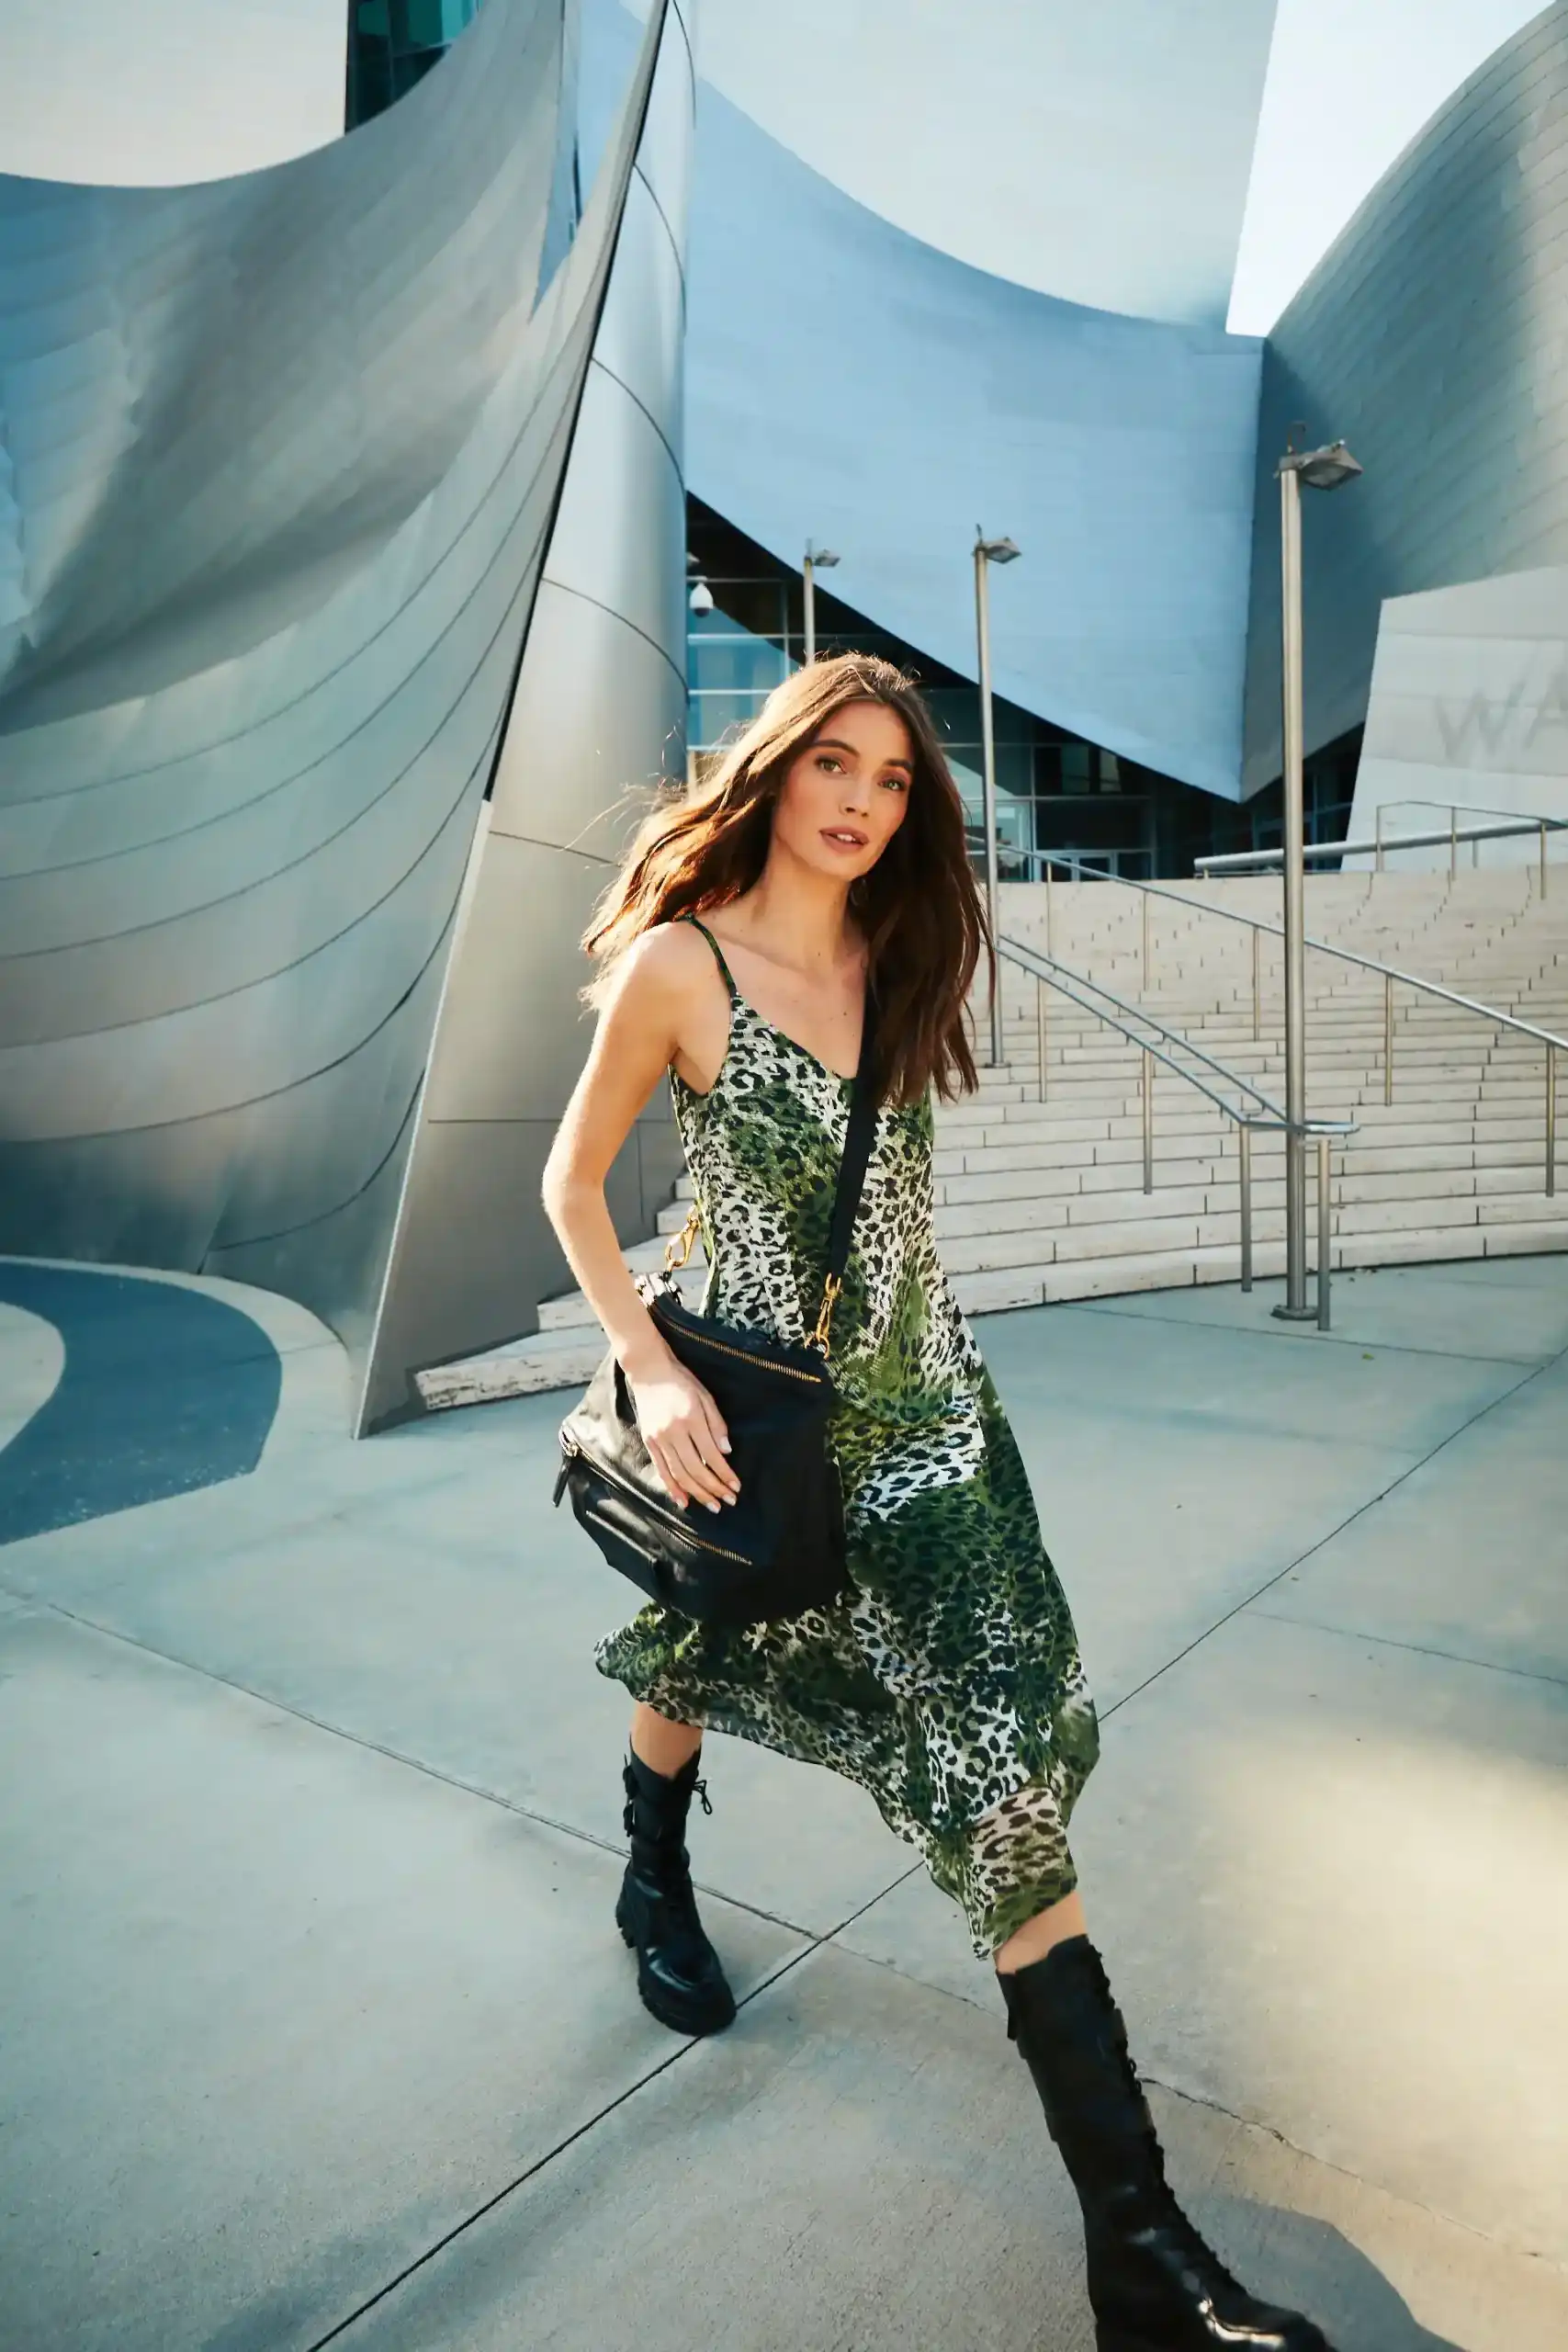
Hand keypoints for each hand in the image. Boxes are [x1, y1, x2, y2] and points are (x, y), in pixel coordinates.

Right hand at [624, 1350, 739, 1513]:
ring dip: (697, 1493)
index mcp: (691, 1418)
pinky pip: (662, 1470)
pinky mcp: (649, 1442)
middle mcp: (673, 1432)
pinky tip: (684, 1501)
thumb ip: (717, 1424)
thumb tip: (726, 1453)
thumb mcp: (705, 1397)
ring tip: (712, 1505)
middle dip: (714, 1488)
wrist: (649, 1372)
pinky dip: (672, 1488)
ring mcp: (659, 1439)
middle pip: (696, 1469)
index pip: (711, 1454)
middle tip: (728, 1501)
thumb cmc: (682, 1382)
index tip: (736, 1486)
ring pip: (679, 1474)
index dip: (725, 1473)